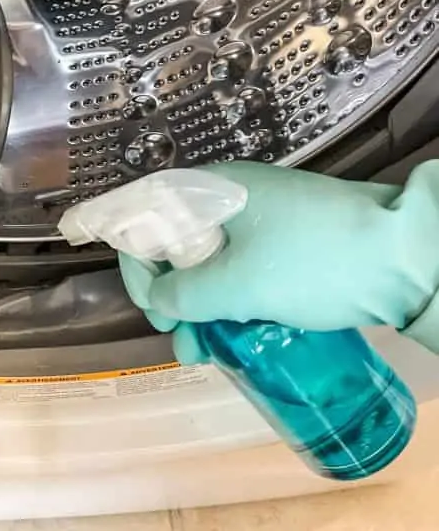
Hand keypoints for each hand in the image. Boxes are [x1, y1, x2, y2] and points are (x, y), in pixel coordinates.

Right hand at [120, 161, 438, 364]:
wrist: (406, 256)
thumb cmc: (312, 263)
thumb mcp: (237, 285)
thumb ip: (182, 295)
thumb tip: (160, 301)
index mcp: (210, 190)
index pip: (145, 216)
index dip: (138, 264)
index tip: (152, 308)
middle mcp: (229, 196)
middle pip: (175, 242)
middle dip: (169, 295)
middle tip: (176, 336)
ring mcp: (260, 217)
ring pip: (209, 260)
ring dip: (197, 306)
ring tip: (201, 352)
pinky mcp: (285, 239)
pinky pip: (240, 266)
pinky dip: (228, 299)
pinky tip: (230, 335)